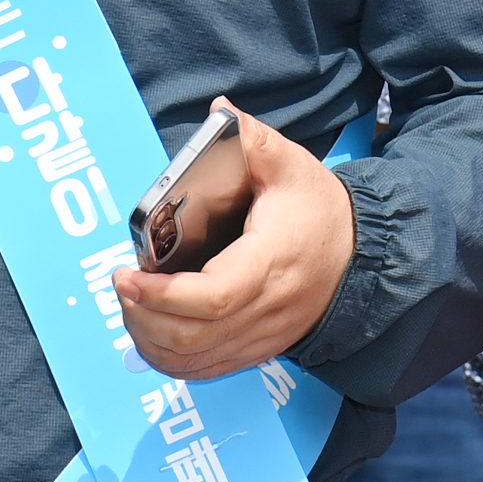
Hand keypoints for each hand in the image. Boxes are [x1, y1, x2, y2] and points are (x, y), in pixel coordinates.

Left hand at [116, 103, 356, 380]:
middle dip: (142, 316)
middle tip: (122, 284)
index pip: (214, 296)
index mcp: (271, 262)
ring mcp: (261, 336)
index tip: (127, 274)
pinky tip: (150, 333)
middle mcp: (267, 309)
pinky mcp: (256, 350)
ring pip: (193, 359)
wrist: (360, 257)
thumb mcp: (293, 167)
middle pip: (193, 335)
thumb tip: (219, 110)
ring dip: (149, 339)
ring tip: (131, 305)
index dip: (163, 294)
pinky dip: (168, 360)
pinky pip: (204, 371)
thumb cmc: (321, 212)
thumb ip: (254, 140)